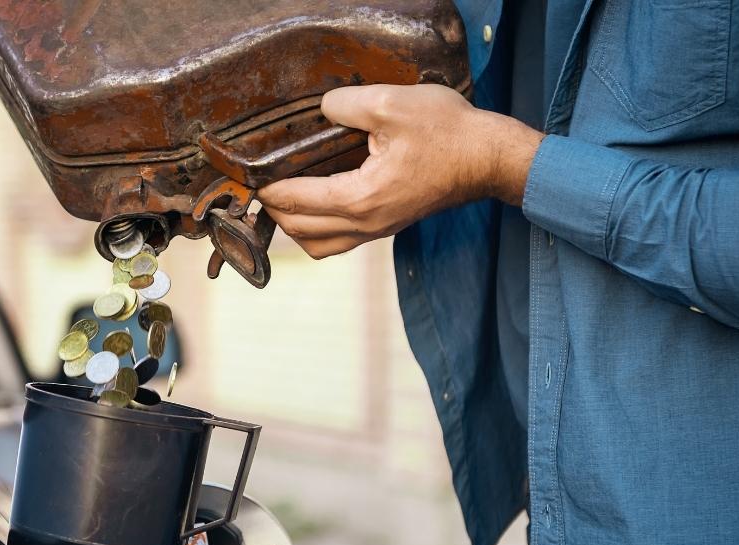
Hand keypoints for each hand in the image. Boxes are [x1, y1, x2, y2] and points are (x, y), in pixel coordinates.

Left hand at [256, 84, 544, 258]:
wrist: (489, 159)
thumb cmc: (448, 133)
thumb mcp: (392, 105)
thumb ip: (347, 105)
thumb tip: (322, 108)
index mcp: (360, 198)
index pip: (295, 201)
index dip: (266, 189)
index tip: (249, 174)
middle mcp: (365, 224)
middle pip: (300, 232)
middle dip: (274, 210)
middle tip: (260, 184)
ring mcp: (378, 230)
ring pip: (318, 246)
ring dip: (295, 226)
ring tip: (285, 197)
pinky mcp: (388, 226)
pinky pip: (339, 241)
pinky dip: (318, 229)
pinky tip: (317, 201)